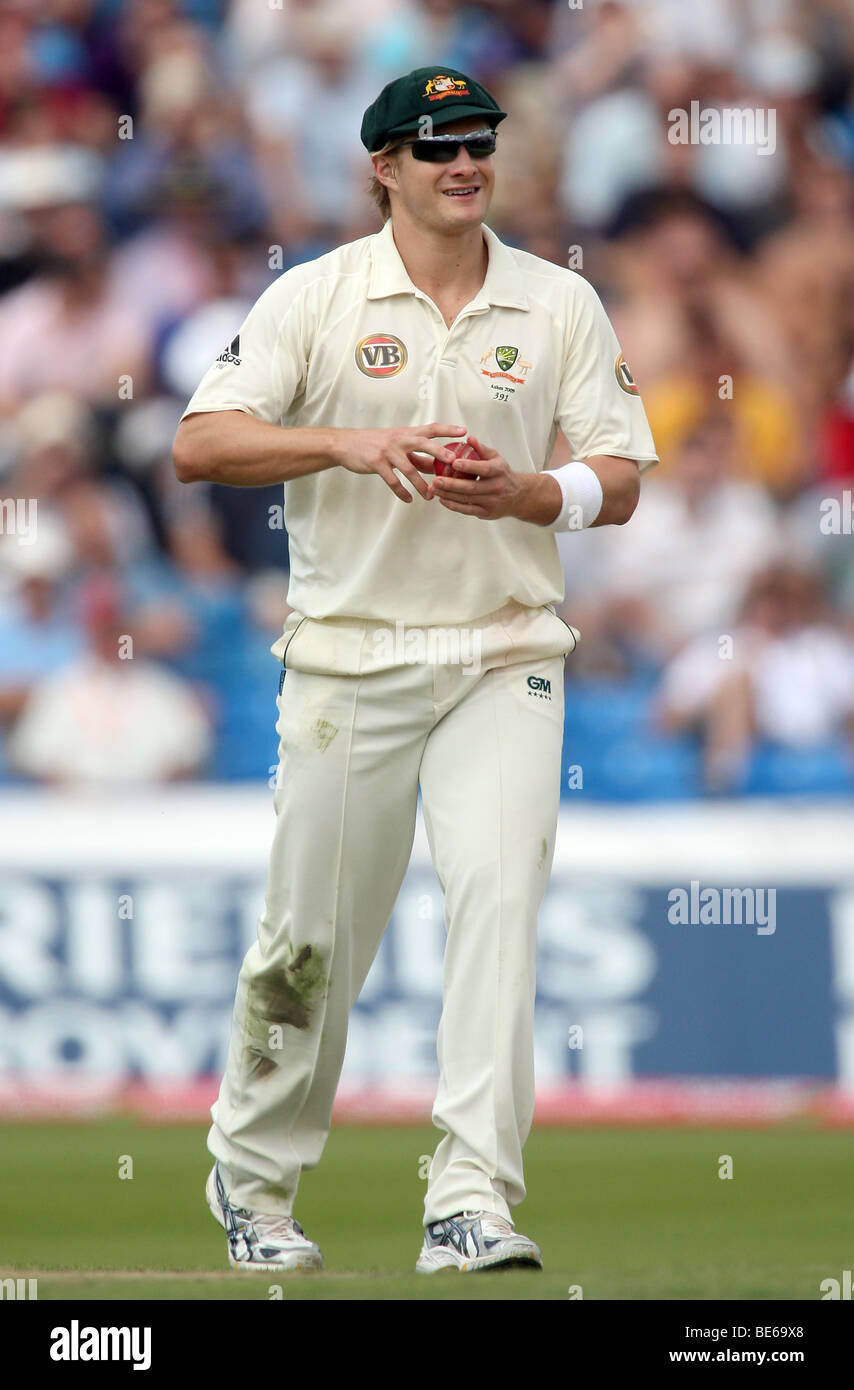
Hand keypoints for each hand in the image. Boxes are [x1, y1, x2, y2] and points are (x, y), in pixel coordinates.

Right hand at [332, 422, 465, 502]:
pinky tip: (408, 499)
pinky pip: (392, 480)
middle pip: (423, 444)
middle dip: (440, 452)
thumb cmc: (375, 443)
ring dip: (421, 484)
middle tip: (454, 461)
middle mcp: (399, 440)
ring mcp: (388, 451)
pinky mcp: (377, 463)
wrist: (347, 444)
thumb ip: (415, 454)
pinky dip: (401, 491)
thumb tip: (436, 466)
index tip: (464, 431)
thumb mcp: (396, 443)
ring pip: (409, 468)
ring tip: (430, 496)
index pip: (430, 429)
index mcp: (406, 433)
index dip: (447, 429)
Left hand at [426, 435, 554, 521]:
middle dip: (451, 484)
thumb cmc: (502, 473)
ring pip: (467, 499)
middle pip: (471, 487)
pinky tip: (442, 499)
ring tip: (433, 488)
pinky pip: (467, 510)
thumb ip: (481, 449)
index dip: (469, 466)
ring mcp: (491, 502)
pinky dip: (453, 505)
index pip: (483, 469)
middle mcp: (496, 488)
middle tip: (435, 480)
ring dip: (448, 495)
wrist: (518, 496)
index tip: (453, 462)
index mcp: (499, 471)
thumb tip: (469, 438)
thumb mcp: (496, 458)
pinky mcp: (486, 513)